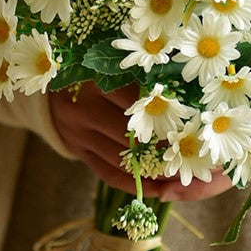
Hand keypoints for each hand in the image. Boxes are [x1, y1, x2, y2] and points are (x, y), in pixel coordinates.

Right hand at [48, 82, 231, 201]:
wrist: (48, 81)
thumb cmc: (95, 64)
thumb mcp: (115, 60)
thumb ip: (145, 72)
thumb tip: (192, 92)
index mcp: (97, 77)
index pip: (140, 102)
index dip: (171, 116)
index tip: (200, 126)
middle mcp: (84, 107)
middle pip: (133, 137)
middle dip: (169, 150)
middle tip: (202, 159)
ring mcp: (78, 133)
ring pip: (123, 160)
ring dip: (157, 172)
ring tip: (188, 176)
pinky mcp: (77, 151)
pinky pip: (108, 174)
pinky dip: (136, 184)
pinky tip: (161, 190)